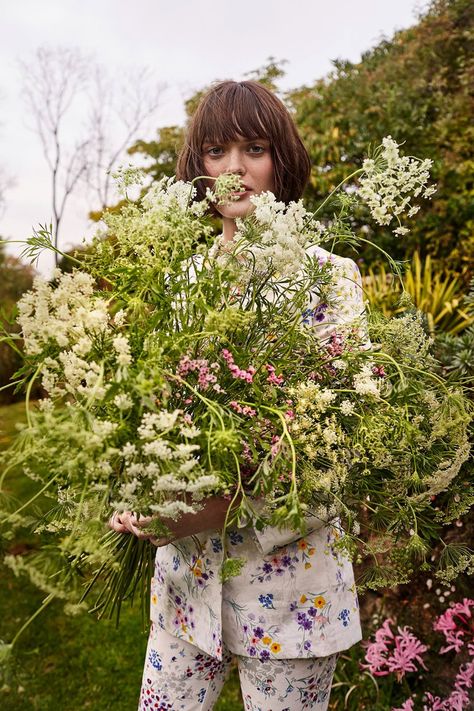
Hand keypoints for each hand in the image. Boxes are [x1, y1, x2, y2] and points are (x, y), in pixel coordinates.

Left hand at [108, 495, 236, 544]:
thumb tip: (144, 477)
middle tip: (125, 514)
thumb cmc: (200, 494)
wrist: (219, 510)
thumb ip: (161, 484)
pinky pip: (158, 541)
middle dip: (129, 523)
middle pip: (138, 531)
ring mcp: (171, 534)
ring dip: (139, 529)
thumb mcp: (179, 485)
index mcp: (164, 514)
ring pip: (147, 538)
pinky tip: (150, 527)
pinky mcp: (176, 536)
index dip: (127, 515)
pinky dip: (151, 536)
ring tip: (135, 519)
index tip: (124, 507)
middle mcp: (165, 527)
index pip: (137, 520)